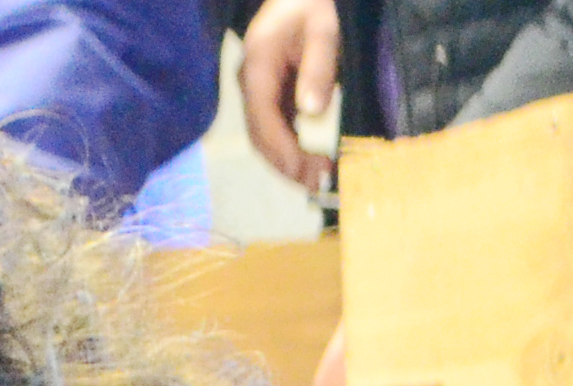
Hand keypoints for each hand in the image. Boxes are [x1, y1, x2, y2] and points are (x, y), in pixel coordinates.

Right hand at [236, 0, 342, 186]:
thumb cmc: (310, 5)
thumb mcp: (323, 29)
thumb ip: (318, 68)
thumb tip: (311, 112)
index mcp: (257, 67)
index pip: (262, 118)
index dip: (282, 150)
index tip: (306, 170)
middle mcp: (249, 84)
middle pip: (259, 136)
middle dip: (286, 164)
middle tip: (319, 182)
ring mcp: (257, 92)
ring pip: (265, 138)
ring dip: (289, 162)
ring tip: (318, 178)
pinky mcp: (269, 97)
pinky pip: (276, 130)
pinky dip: (292, 149)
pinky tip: (313, 160)